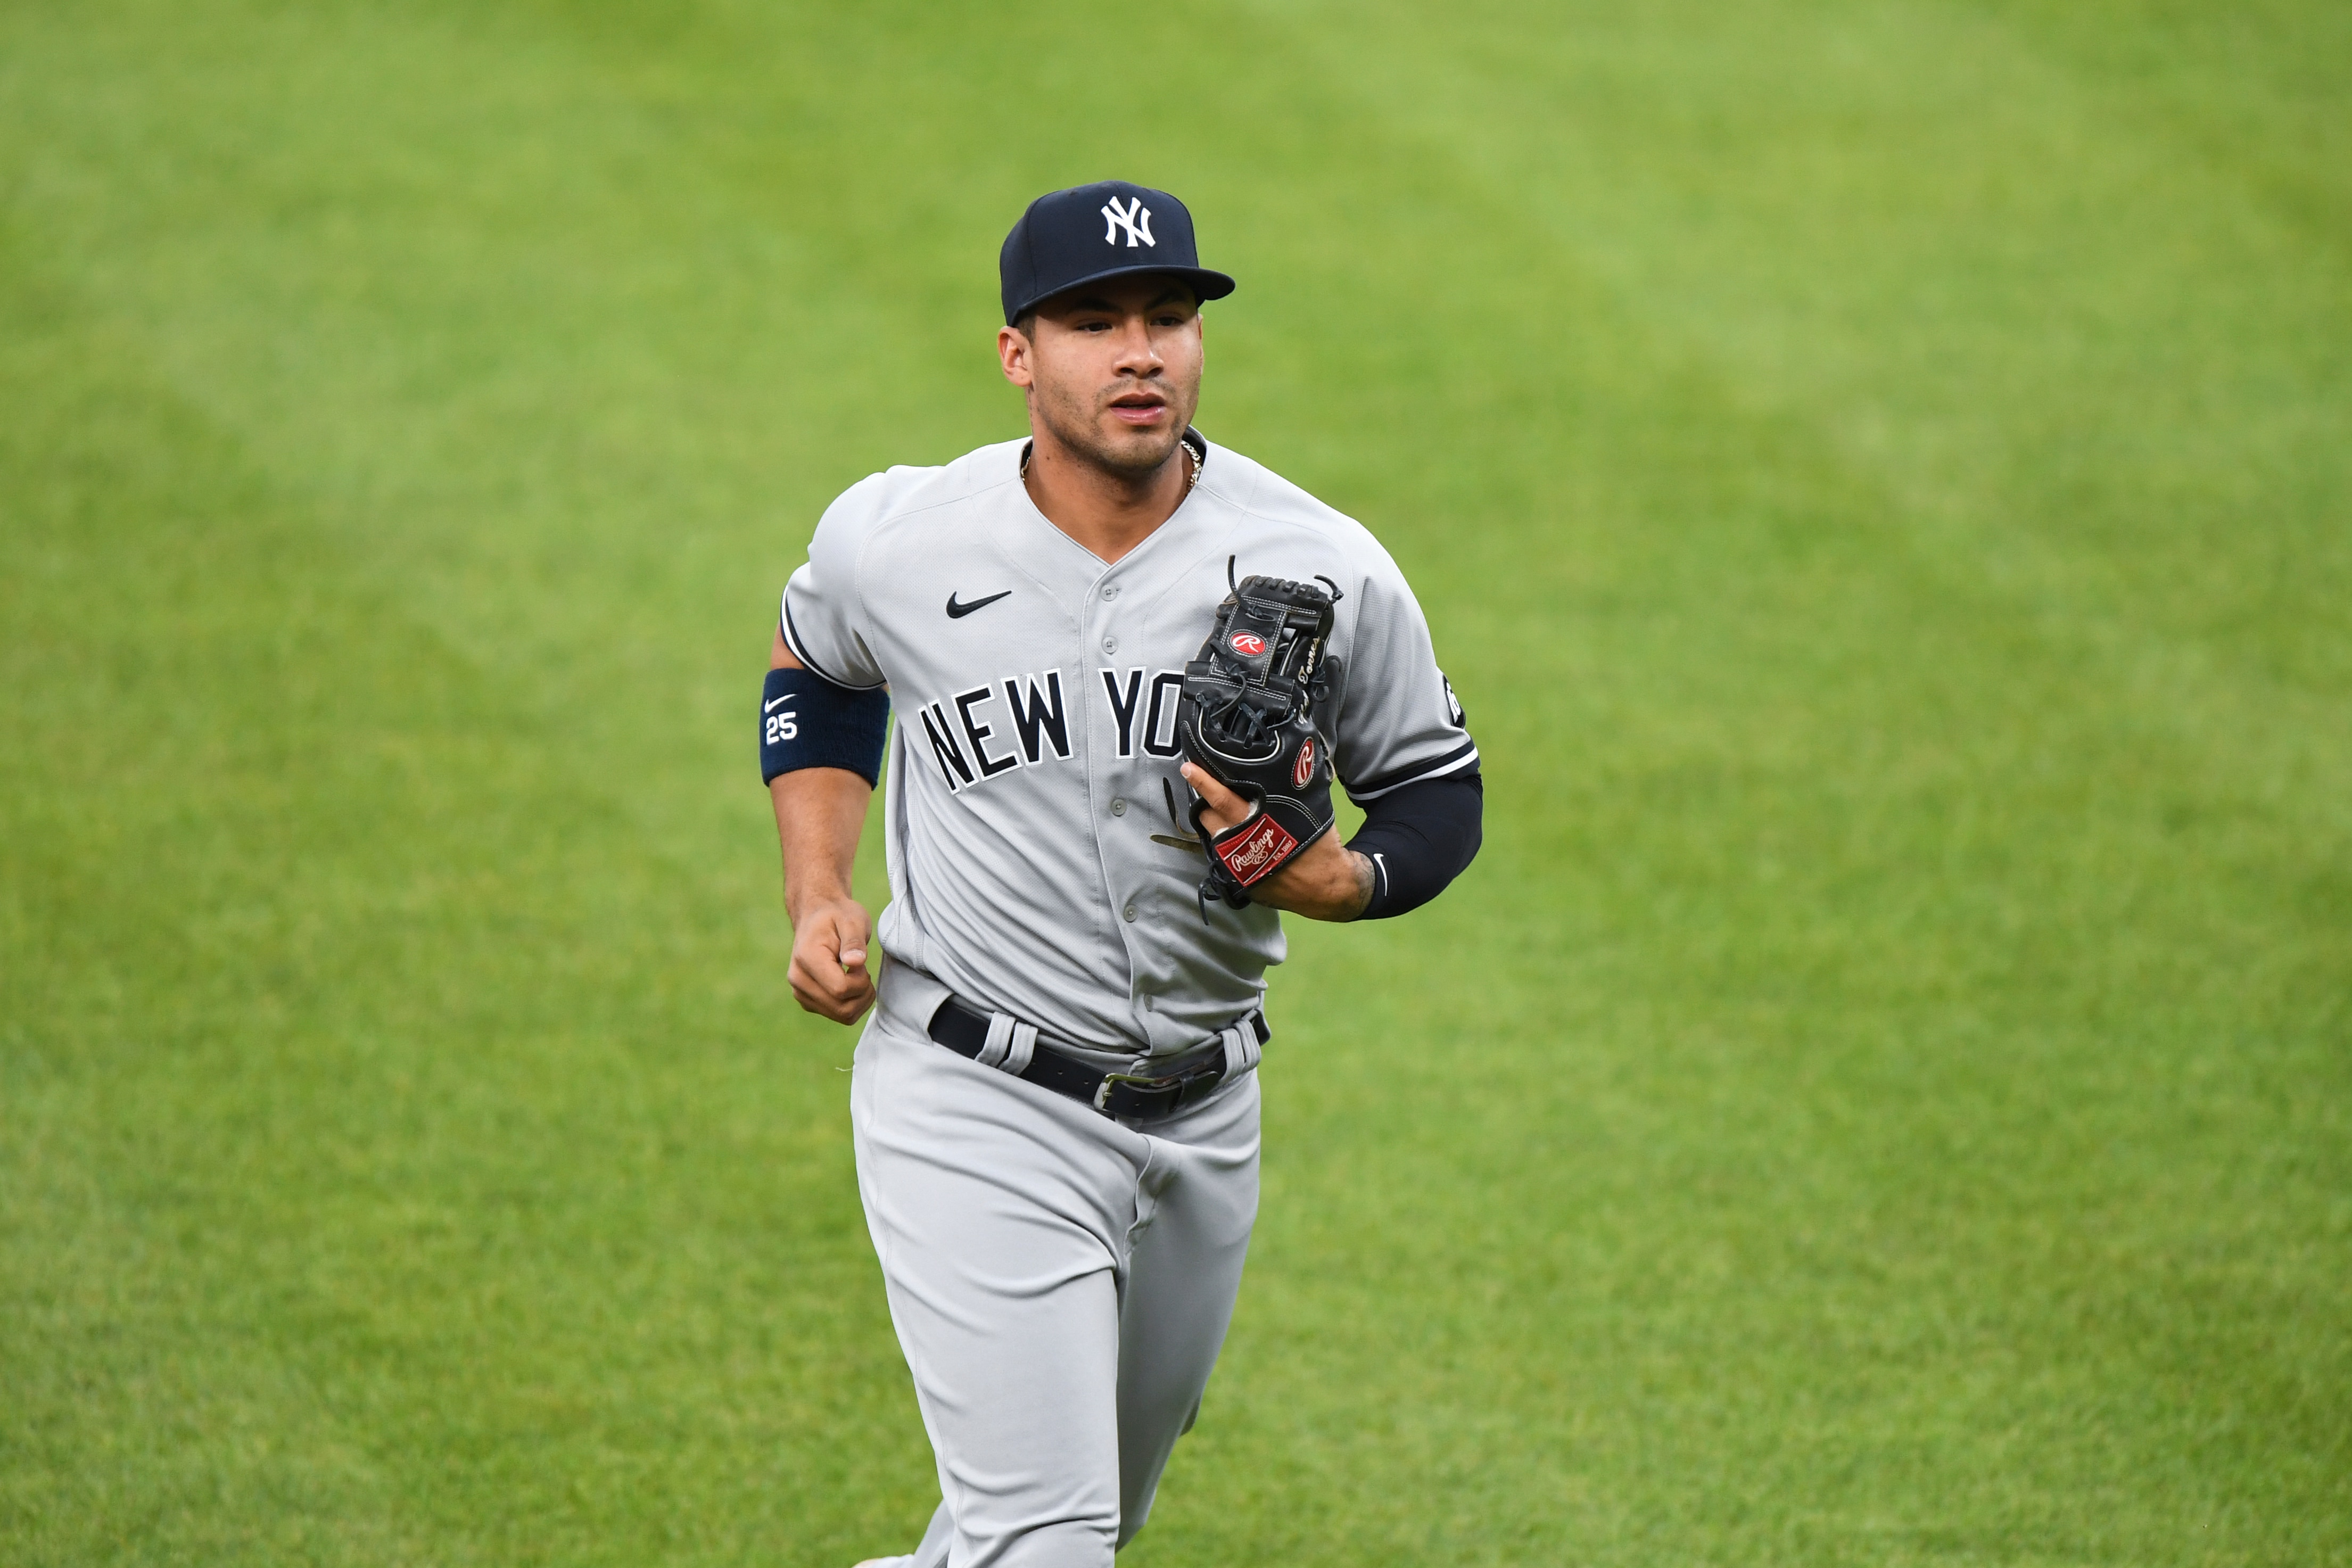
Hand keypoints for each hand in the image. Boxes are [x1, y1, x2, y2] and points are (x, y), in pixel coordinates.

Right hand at [788, 895, 875, 1022]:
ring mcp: (801, 993)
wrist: (816, 917)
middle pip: (842, 1008)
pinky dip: (853, 1004)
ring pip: (842, 1016)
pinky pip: (839, 1016)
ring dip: (860, 1000)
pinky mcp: (808, 1001)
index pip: (840, 989)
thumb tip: (855, 962)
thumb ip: (854, 941)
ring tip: (859, 976)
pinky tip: (852, 984)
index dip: (860, 980)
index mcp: (807, 958)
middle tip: (863, 970)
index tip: (860, 961)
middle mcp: (798, 980)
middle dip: (863, 993)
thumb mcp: (852, 920)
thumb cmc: (837, 916)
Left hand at [1179, 762, 1373, 921]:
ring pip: (1212, 837)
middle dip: (1204, 802)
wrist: (1326, 888)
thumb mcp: (1305, 813)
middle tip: (1209, 790)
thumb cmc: (1320, 846)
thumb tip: (1271, 775)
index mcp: (1257, 824)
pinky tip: (1237, 838)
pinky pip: (1223, 855)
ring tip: (1223, 814)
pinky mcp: (1239, 880)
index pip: (1222, 799)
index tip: (1188, 767)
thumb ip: (1282, 796)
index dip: (1204, 783)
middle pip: (1207, 817)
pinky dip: (1226, 844)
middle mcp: (1240, 844)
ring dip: (1215, 824)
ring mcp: (1236, 865)